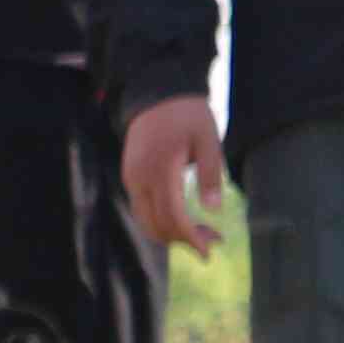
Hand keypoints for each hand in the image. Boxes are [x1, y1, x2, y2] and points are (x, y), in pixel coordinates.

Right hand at [122, 97, 232, 254]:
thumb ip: (211, 173)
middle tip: (212, 240)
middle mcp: (140, 179)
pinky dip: (161, 220)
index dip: (191, 238)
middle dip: (184, 239)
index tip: (209, 251)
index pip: (173, 217)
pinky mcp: (130, 175)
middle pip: (157, 226)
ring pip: (146, 221)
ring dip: (171, 233)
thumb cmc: (188, 113)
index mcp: (161, 170)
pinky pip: (142, 208)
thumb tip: (214, 210)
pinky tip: (182, 216)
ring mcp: (131, 178)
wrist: (157, 91)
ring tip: (200, 231)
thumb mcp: (208, 138)